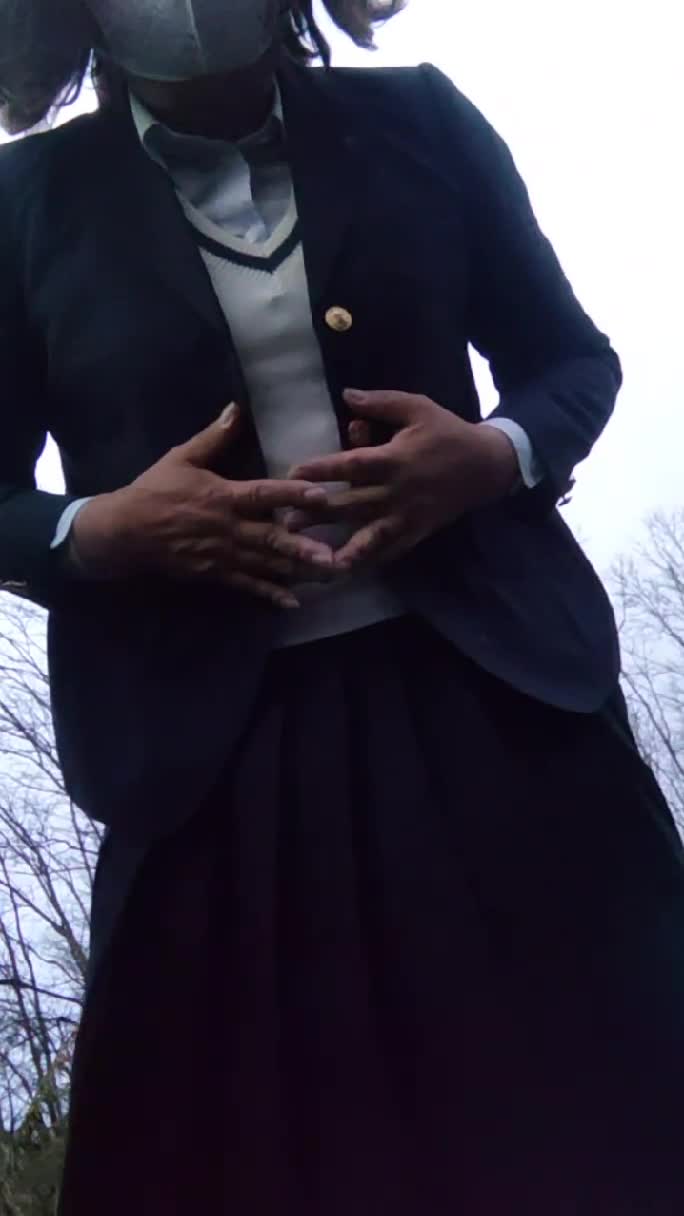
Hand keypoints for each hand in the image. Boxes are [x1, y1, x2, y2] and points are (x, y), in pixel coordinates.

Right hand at [71, 405, 333, 607]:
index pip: (264, 495)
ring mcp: (222, 555)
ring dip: (296, 572)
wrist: (124, 532)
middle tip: (334, 556)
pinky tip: (294, 602)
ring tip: (327, 576)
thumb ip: (213, 436)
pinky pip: (246, 585)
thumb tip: (237, 408)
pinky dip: (269, 594)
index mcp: (222, 497)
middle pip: (271, 539)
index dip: (293, 495)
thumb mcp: (181, 457)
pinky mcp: (215, 574)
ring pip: (265, 565)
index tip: (321, 496)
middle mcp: (227, 529)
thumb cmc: (155, 490)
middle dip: (303, 548)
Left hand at [289, 389, 517, 570]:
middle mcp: (397, 491)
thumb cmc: (447, 432)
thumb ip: (380, 403)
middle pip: (352, 505)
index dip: (322, 470)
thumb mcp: (417, 407)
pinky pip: (389, 551)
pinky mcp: (416, 532)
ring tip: (313, 558)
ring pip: (368, 535)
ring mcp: (407, 516)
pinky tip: (346, 572)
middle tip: (286, 522)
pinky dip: (368, 562)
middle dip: (319, 514)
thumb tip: (346, 394)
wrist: (487, 466)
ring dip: (338, 547)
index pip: (352, 465)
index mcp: (395, 459)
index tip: (293, 473)